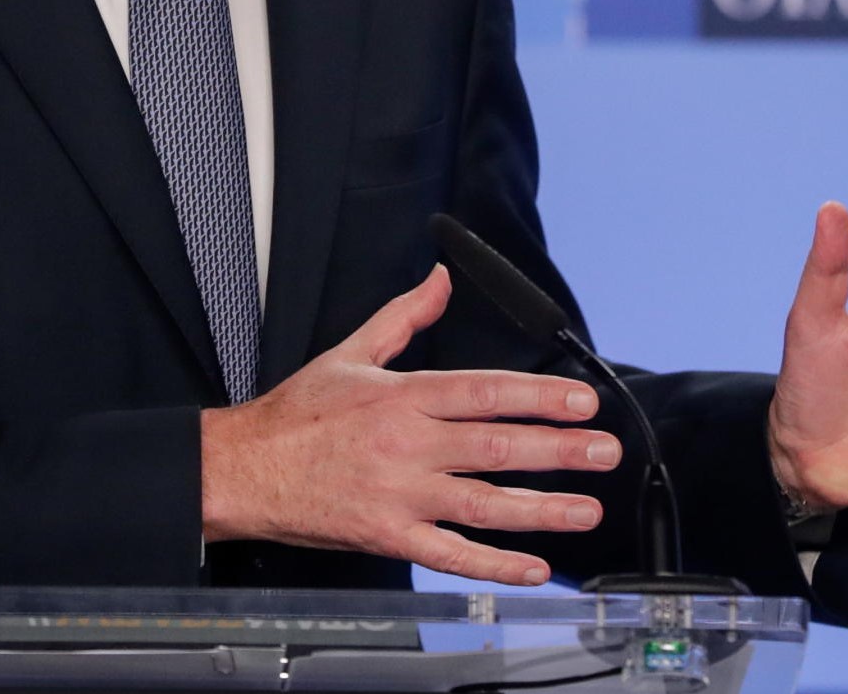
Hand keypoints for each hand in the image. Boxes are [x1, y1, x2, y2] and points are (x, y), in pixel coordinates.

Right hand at [200, 264, 623, 585]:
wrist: (242, 470)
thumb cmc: (294, 417)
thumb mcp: (349, 352)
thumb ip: (404, 317)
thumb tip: (439, 281)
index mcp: (401, 396)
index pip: (485, 391)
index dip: (539, 396)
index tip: (581, 401)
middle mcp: (406, 445)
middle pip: (495, 445)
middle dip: (558, 449)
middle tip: (604, 452)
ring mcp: (398, 494)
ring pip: (483, 502)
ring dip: (542, 508)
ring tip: (587, 509)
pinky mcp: (387, 536)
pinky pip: (449, 554)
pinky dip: (493, 564)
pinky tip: (532, 567)